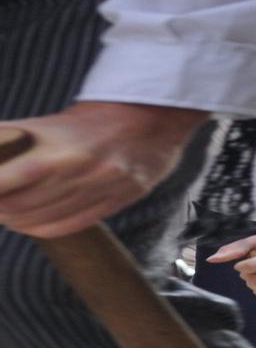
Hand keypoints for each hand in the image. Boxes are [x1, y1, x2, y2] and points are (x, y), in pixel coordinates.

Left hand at [0, 103, 209, 236]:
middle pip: (19, 205)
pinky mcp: (118, 201)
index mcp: (57, 150)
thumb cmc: (92, 120)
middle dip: (0, 207)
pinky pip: (70, 225)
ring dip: (16, 219)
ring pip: (42, 219)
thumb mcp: (46, 124)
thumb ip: (11, 140)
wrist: (150, 118)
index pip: (6, 181)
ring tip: (8, 213)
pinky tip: (30, 224)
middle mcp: (80, 172)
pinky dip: (43, 229)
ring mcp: (101, 189)